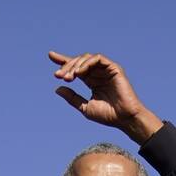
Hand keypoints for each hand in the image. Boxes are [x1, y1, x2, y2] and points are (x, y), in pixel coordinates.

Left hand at [48, 51, 162, 143]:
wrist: (124, 119)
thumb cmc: (108, 116)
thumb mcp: (85, 107)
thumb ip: (72, 97)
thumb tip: (57, 88)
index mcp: (92, 82)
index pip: (76, 68)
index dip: (64, 61)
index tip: (50, 56)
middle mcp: (99, 74)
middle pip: (79, 62)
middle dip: (67, 66)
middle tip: (58, 76)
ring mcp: (107, 70)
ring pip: (87, 58)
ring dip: (75, 65)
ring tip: (69, 77)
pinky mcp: (114, 68)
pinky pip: (98, 59)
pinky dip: (87, 63)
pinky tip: (80, 72)